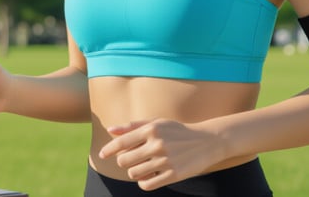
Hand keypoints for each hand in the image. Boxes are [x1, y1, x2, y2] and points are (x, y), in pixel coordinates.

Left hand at [97, 119, 228, 190]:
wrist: (207, 141)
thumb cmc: (177, 131)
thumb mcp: (157, 123)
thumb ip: (133, 126)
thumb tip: (110, 130)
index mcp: (151, 129)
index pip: (121, 142)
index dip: (108, 150)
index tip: (102, 155)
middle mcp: (157, 144)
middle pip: (124, 160)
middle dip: (124, 161)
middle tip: (131, 159)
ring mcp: (166, 160)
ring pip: (134, 173)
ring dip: (134, 172)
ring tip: (142, 167)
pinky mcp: (174, 174)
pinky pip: (146, 185)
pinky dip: (143, 182)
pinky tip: (148, 176)